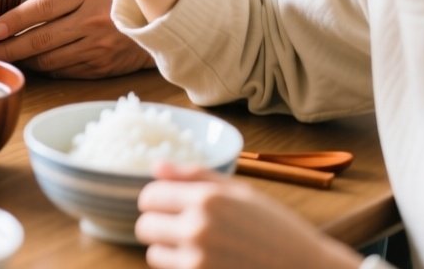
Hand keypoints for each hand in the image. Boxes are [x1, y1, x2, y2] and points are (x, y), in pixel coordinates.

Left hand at [0, 0, 153, 78]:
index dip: (16, 19)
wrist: (151, 22)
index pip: (43, 7)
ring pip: (51, 58)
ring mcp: (98, 46)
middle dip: (11, 48)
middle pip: (43, 37)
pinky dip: (44, 68)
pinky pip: (64, 70)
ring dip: (25, 60)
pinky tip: (30, 64)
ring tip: (3, 58)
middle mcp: (91, 20)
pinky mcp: (101, 67)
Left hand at [137, 163, 363, 268]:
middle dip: (160, 227)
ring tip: (201, 249)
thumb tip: (155, 165)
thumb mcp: (241, 193)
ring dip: (169, 253)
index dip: (157, 201)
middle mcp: (197, 230)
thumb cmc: (278, 230)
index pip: (149, 197)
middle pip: (144, 227)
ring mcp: (198, 262)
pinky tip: (209, 265)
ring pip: (154, 256)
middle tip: (185, 229)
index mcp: (206, 200)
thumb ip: (194, 176)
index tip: (170, 205)